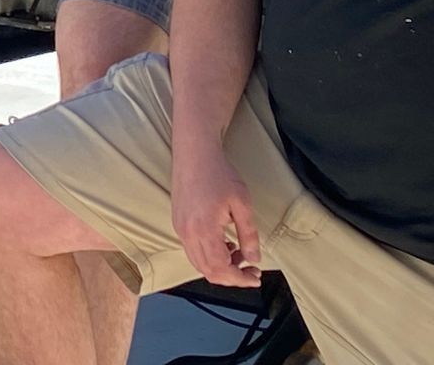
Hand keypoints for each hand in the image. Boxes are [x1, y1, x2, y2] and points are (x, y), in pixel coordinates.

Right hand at [171, 141, 262, 288]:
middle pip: (208, 271)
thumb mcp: (242, 204)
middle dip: (232, 277)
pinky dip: (209, 256)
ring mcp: (180, 228)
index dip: (240, 279)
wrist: (195, 153)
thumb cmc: (218, 173)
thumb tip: (254, 259)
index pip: (221, 269)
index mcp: (204, 230)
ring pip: (198, 263)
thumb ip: (249, 235)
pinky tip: (224, 244)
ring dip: (220, 267)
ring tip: (239, 254)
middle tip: (251, 270)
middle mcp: (187, 233)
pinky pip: (192, 250)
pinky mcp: (178, 222)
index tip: (255, 277)